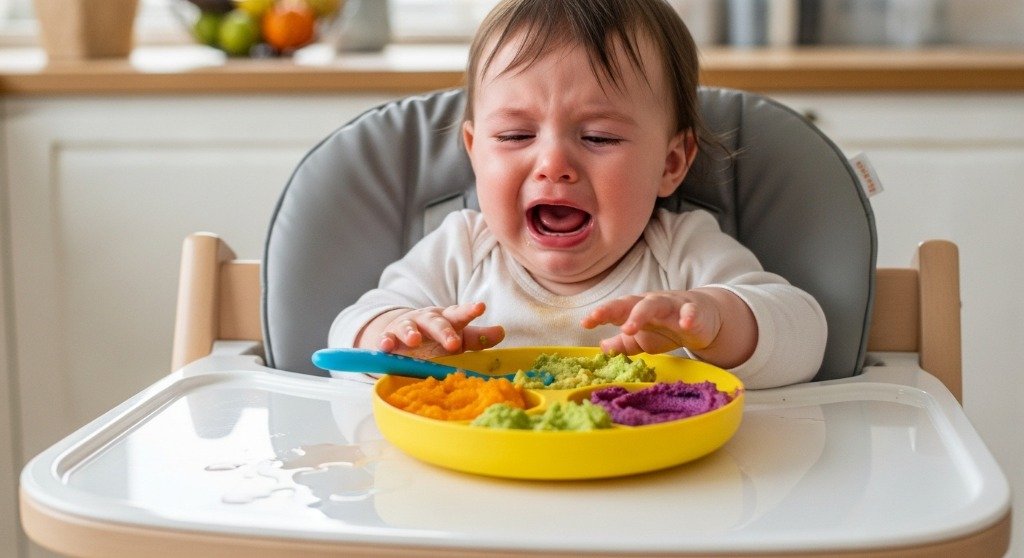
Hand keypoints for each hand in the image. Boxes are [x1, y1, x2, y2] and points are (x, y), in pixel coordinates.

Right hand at [366, 302, 504, 358]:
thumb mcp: (458, 336)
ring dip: (411, 333)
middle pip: (436, 323)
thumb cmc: (437, 337)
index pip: (459, 314)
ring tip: (415, 340)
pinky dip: (385, 342)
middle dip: (444, 332)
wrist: (403, 334)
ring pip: (409, 327)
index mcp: (447, 319)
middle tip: (453, 344)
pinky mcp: (389, 337)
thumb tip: (501, 332)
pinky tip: (385, 346)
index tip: (480, 307)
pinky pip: (386, 339)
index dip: (469, 310)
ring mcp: (407, 327)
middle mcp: (427, 320)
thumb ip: (478, 337)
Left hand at [581, 290, 721, 355]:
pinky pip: (691, 312)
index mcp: (636, 309)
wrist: (702, 317)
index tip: (585, 322)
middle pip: (631, 303)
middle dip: (614, 310)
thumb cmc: (666, 326)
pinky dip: (688, 316)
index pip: (615, 309)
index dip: (600, 314)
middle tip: (599, 320)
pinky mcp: (694, 311)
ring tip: (630, 328)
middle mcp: (651, 303)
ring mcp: (673, 305)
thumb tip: (601, 346)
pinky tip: (685, 324)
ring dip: (641, 314)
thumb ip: (622, 344)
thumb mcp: (642, 339)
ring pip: (655, 304)